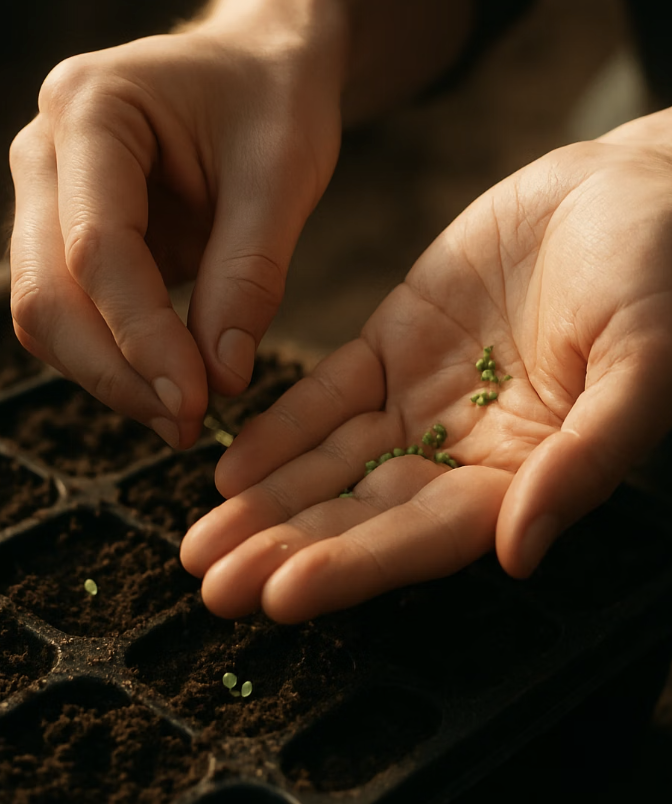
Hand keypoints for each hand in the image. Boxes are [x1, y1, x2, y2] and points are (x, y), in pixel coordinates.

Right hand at [8, 12, 342, 446]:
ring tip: (184, 416)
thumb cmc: (273, 101)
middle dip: (117, 373)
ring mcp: (48, 198)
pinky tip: (168, 386)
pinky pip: (73, 317)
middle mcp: (46, 153)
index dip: (143, 338)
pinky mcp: (68, 238)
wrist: (257, 70)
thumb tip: (220, 377)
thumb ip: (249, 276)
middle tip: (187, 425)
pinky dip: (116, 361)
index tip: (196, 402)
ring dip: (112, 378)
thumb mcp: (282, 174)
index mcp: (92, 110)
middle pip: (46, 295)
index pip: (96, 249)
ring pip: (47, 315)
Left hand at [181, 109, 671, 621]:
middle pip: (363, 513)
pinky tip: (230, 466)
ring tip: (199, 544)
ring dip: (265, 503)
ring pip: (331, 463)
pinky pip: (327, 394)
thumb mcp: (643, 363)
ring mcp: (424, 398)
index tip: (281, 594)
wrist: (635, 188)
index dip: (354, 566)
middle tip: (214, 584)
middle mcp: (466, 450)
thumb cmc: (663, 274)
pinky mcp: (394, 344)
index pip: (426, 536)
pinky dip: (280, 430)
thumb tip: (519, 552)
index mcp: (526, 473)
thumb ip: (584, 459)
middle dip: (286, 549)